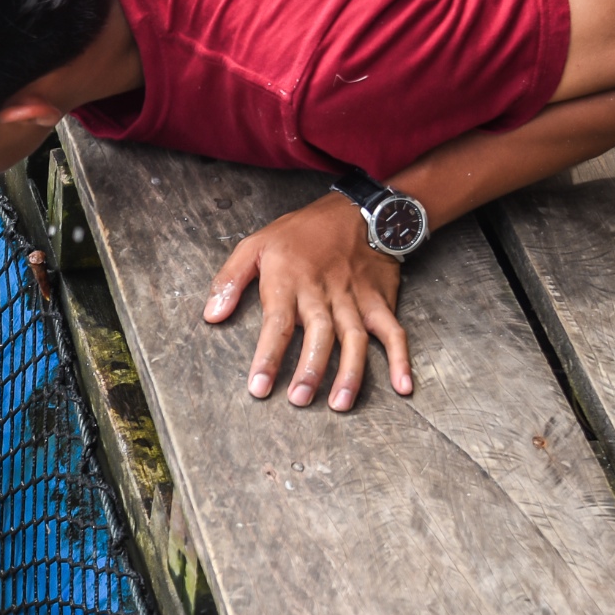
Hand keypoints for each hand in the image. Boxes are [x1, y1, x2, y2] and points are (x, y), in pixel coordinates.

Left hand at [203, 192, 413, 411]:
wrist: (357, 211)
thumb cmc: (301, 232)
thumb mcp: (255, 244)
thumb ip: (230, 280)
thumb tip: (212, 315)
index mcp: (289, 281)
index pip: (277, 324)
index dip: (268, 357)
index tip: (259, 387)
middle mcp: (323, 293)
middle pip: (320, 334)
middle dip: (311, 369)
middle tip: (299, 399)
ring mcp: (354, 299)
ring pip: (354, 338)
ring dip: (350, 372)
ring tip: (340, 403)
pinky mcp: (379, 301)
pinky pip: (393, 331)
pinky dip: (401, 358)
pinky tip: (402, 385)